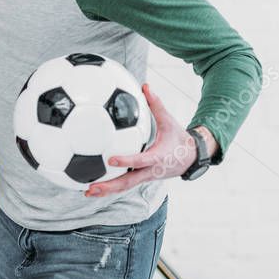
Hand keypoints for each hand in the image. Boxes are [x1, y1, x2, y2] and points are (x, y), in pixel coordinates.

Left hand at [85, 84, 217, 197]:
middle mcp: (150, 171)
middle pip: (129, 181)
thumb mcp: (169, 121)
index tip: (111, 160)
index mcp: (158, 157)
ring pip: (125, 186)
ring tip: (87, 193)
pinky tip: (94, 187)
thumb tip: (145, 85)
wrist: (191, 158)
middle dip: (110, 186)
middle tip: (92, 187)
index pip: (140, 160)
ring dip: (107, 190)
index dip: (127, 161)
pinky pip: (125, 184)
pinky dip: (111, 187)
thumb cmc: (178, 137)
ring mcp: (145, 177)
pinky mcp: (141, 178)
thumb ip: (156, 104)